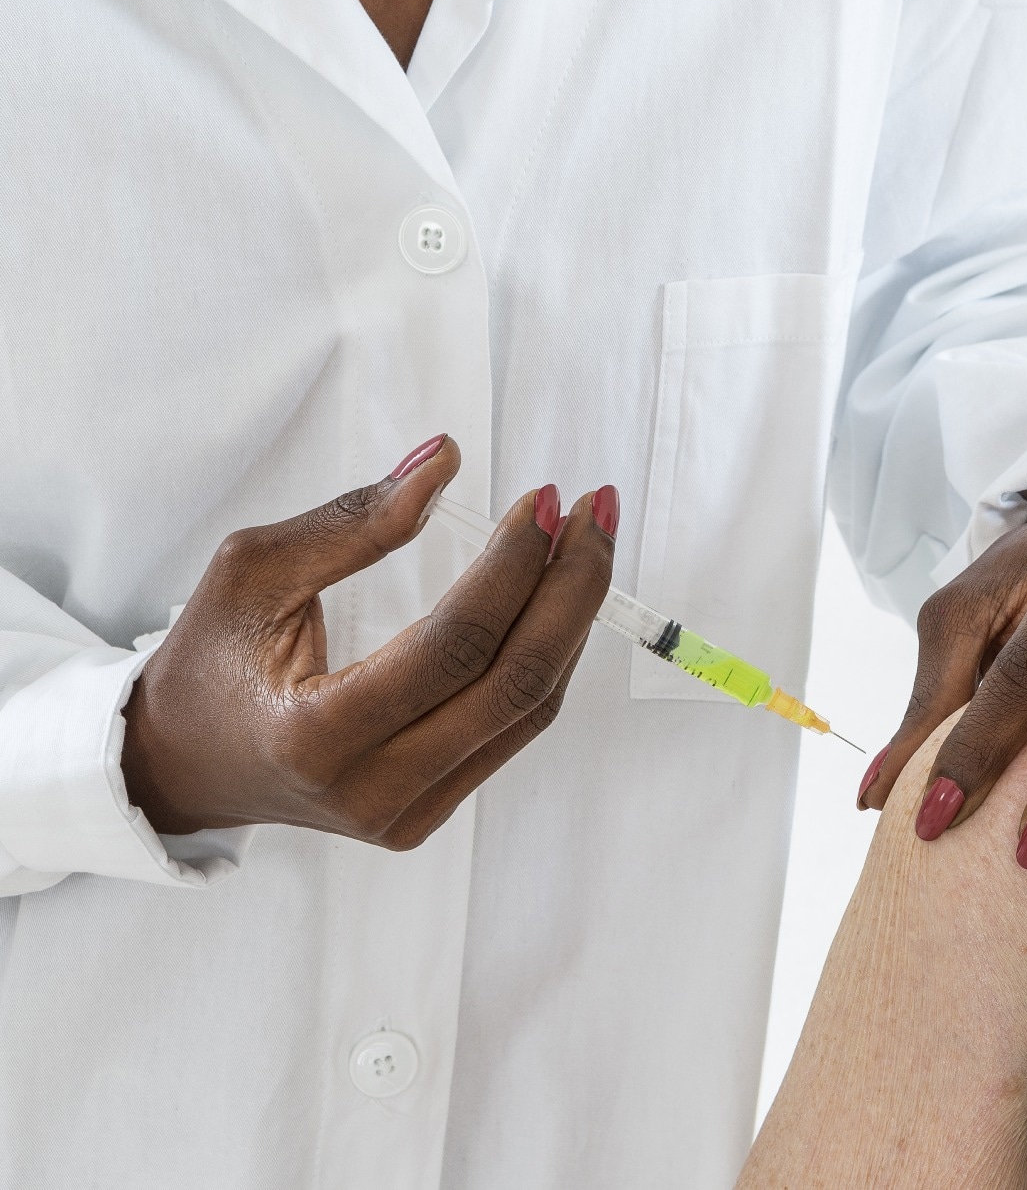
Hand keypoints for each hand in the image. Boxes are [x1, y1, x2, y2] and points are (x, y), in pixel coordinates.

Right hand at [120, 435, 616, 848]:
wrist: (184, 764)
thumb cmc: (211, 659)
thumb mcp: (253, 573)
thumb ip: (353, 521)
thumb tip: (446, 460)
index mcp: (314, 737)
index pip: (452, 646)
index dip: (513, 568)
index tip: (546, 500)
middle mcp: (370, 791)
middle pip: (514, 684)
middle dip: (572, 588)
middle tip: (594, 510)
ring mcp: (408, 814)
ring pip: (530, 710)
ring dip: (573, 618)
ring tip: (590, 540)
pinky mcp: (430, 814)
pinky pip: (515, 728)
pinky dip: (547, 656)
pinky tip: (559, 596)